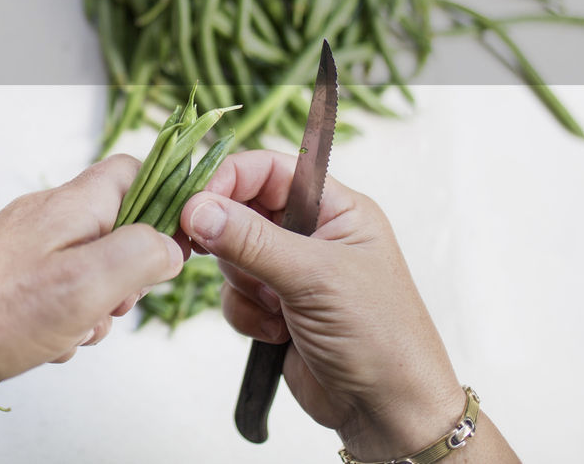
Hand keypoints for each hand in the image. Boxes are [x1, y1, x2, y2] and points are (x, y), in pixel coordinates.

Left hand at [0, 153, 185, 394]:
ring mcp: (28, 244)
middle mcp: (50, 215)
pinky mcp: (10, 273)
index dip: (166, 203)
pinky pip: (58, 290)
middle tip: (110, 306)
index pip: (136, 171)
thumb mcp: (89, 283)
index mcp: (74, 203)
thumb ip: (141, 255)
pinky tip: (44, 340)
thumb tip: (170, 246)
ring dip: (93, 306)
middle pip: (118, 228)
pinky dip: (62, 318)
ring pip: (89, 268)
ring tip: (67, 330)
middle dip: (127, 276)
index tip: (176, 247)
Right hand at [179, 150, 466, 459]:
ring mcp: (292, 271)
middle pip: (244, 209)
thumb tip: (197, 209)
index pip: (271, 170)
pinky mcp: (275, 307)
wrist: (388, 414)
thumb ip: (252, 241)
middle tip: (206, 251)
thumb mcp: (314, 278)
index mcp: (337, 209)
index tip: (194, 202)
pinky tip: (276, 333)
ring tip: (273, 308)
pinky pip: (235, 293)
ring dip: (243, 283)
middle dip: (228, 237)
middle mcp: (313, 233)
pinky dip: (245, 313)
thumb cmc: (379, 336)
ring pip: (233, 254)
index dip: (230, 179)